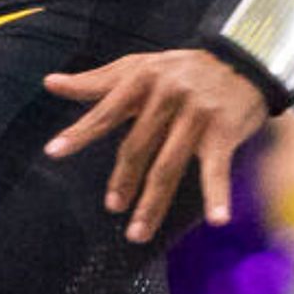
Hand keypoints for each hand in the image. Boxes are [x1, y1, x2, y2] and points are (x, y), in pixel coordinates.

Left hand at [45, 46, 269, 241]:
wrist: (242, 61)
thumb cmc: (184, 69)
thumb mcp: (140, 67)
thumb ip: (96, 81)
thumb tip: (50, 83)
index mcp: (143, 78)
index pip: (106, 111)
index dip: (80, 132)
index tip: (55, 151)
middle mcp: (169, 94)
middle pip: (138, 146)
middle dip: (123, 180)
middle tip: (112, 207)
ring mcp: (198, 114)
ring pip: (168, 166)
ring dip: (152, 203)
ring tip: (138, 232)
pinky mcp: (224, 132)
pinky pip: (217, 169)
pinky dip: (218, 195)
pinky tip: (217, 219)